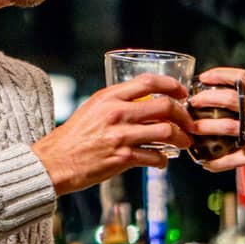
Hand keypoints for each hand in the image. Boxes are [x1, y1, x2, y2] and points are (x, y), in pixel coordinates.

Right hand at [33, 74, 196, 194]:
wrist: (55, 161)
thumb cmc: (74, 137)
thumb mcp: (92, 109)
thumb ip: (116, 102)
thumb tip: (144, 102)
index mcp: (109, 97)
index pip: (149, 82)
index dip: (171, 85)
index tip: (181, 93)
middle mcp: (116, 113)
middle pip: (165, 106)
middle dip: (184, 115)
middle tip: (189, 123)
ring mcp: (121, 136)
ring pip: (166, 132)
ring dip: (181, 138)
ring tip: (183, 142)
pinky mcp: (123, 158)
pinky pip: (155, 156)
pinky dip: (163, 160)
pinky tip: (161, 161)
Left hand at [188, 67, 244, 197]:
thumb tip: (235, 97)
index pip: (244, 78)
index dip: (220, 74)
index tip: (203, 77)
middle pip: (230, 99)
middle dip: (205, 98)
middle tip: (191, 102)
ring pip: (227, 126)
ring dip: (205, 127)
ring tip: (192, 129)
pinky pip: (233, 158)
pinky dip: (216, 162)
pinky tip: (205, 163)